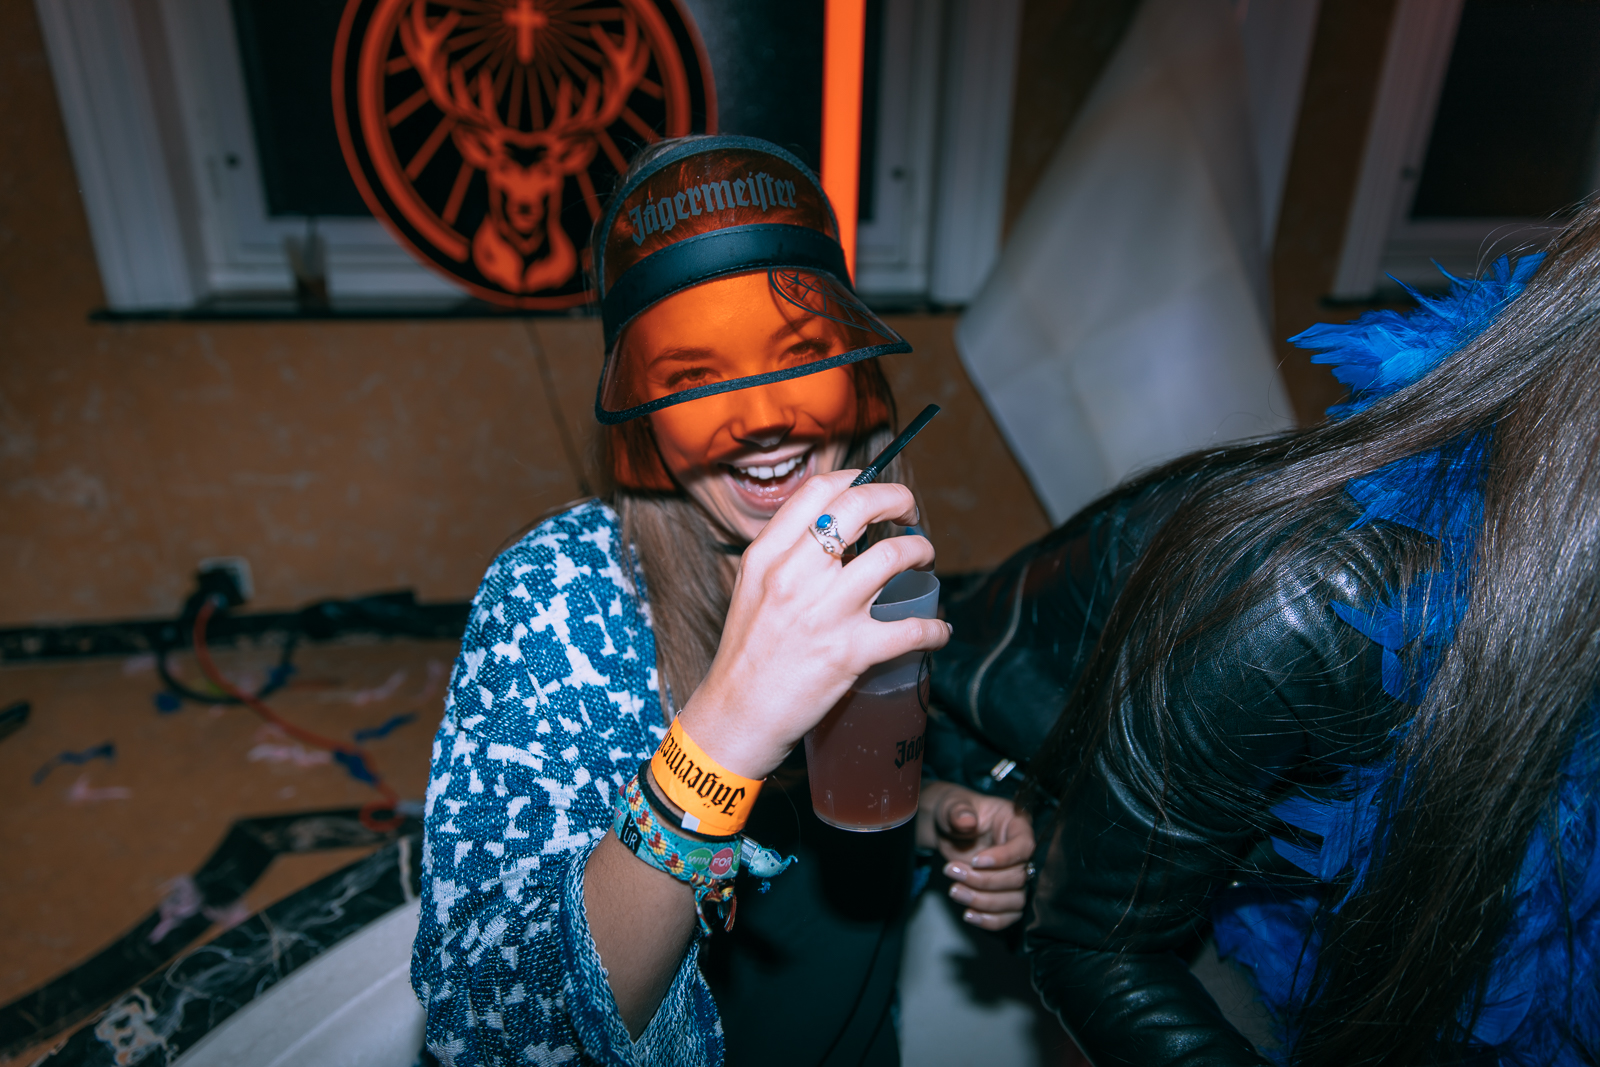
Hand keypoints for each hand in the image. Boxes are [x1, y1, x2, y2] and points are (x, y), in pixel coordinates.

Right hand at [679, 469, 950, 779]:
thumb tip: (834, 525)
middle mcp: (795, 574)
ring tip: (923, 561)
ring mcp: (825, 612)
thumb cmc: (748, 652)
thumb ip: (786, 552)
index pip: (818, 490)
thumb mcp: (753, 586)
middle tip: (909, 513)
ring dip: (921, 552)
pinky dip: (935, 627)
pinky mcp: (850, 652)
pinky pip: (912, 628)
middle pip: (859, 505)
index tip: (875, 488)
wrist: (739, 715)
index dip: (858, 478)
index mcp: (768, 554)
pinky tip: (938, 630)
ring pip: (894, 555)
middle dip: (898, 499)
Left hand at [917, 781, 1033, 929]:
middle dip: (984, 881)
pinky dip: (989, 920)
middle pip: (1019, 878)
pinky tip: (968, 914)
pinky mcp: (1005, 895)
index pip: (1023, 847)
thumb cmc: (954, 812)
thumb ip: (959, 812)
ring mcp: (1014, 875)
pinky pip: (1008, 916)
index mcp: (1017, 825)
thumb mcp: (953, 806)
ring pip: (1015, 900)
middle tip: (952, 872)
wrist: (946, 828)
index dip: (1003, 858)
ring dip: (984, 901)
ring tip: (954, 891)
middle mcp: (1021, 854)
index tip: (975, 860)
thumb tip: (966, 821)